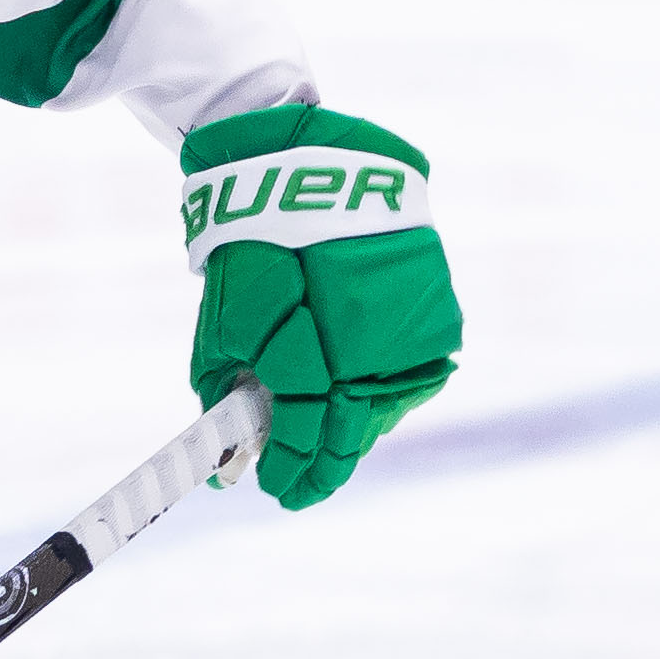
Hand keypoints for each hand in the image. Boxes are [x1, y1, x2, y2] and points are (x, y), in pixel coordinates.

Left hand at [178, 106, 458, 509]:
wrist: (311, 168)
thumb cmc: (254, 248)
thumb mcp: (225, 325)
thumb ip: (230, 391)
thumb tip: (234, 456)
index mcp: (317, 357)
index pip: (311, 439)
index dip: (294, 470)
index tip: (278, 490)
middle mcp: (374, 354)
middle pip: (355, 434)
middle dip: (326, 463)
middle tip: (303, 483)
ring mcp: (411, 336)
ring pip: (387, 409)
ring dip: (357, 431)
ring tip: (328, 443)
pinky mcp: (435, 315)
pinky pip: (411, 374)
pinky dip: (383, 391)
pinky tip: (358, 397)